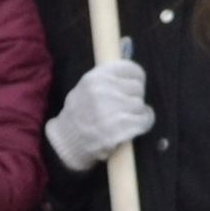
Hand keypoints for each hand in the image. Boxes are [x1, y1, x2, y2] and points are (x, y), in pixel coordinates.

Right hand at [47, 55, 153, 174]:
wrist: (65, 141)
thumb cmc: (78, 114)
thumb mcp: (86, 88)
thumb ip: (107, 80)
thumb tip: (134, 78)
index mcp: (94, 77)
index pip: (130, 69)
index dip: (136, 78)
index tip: (134, 86)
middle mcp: (102, 91)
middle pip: (137, 88)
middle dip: (135, 97)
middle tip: (128, 105)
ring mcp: (110, 111)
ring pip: (140, 105)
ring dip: (139, 112)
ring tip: (130, 117)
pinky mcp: (118, 129)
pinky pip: (144, 120)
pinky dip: (144, 123)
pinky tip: (136, 125)